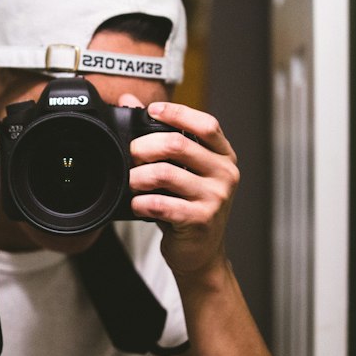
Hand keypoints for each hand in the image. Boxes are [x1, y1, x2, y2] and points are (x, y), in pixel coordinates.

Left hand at [119, 95, 238, 279]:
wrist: (201, 254)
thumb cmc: (189, 208)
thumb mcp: (182, 171)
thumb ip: (161, 136)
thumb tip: (131, 102)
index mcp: (223, 156)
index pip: (206, 124)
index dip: (177, 113)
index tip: (152, 111)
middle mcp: (225, 174)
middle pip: (178, 144)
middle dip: (144, 146)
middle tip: (130, 155)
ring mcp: (215, 198)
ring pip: (165, 173)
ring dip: (138, 176)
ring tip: (131, 182)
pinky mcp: (200, 220)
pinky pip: (161, 204)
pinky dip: (141, 202)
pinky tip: (137, 204)